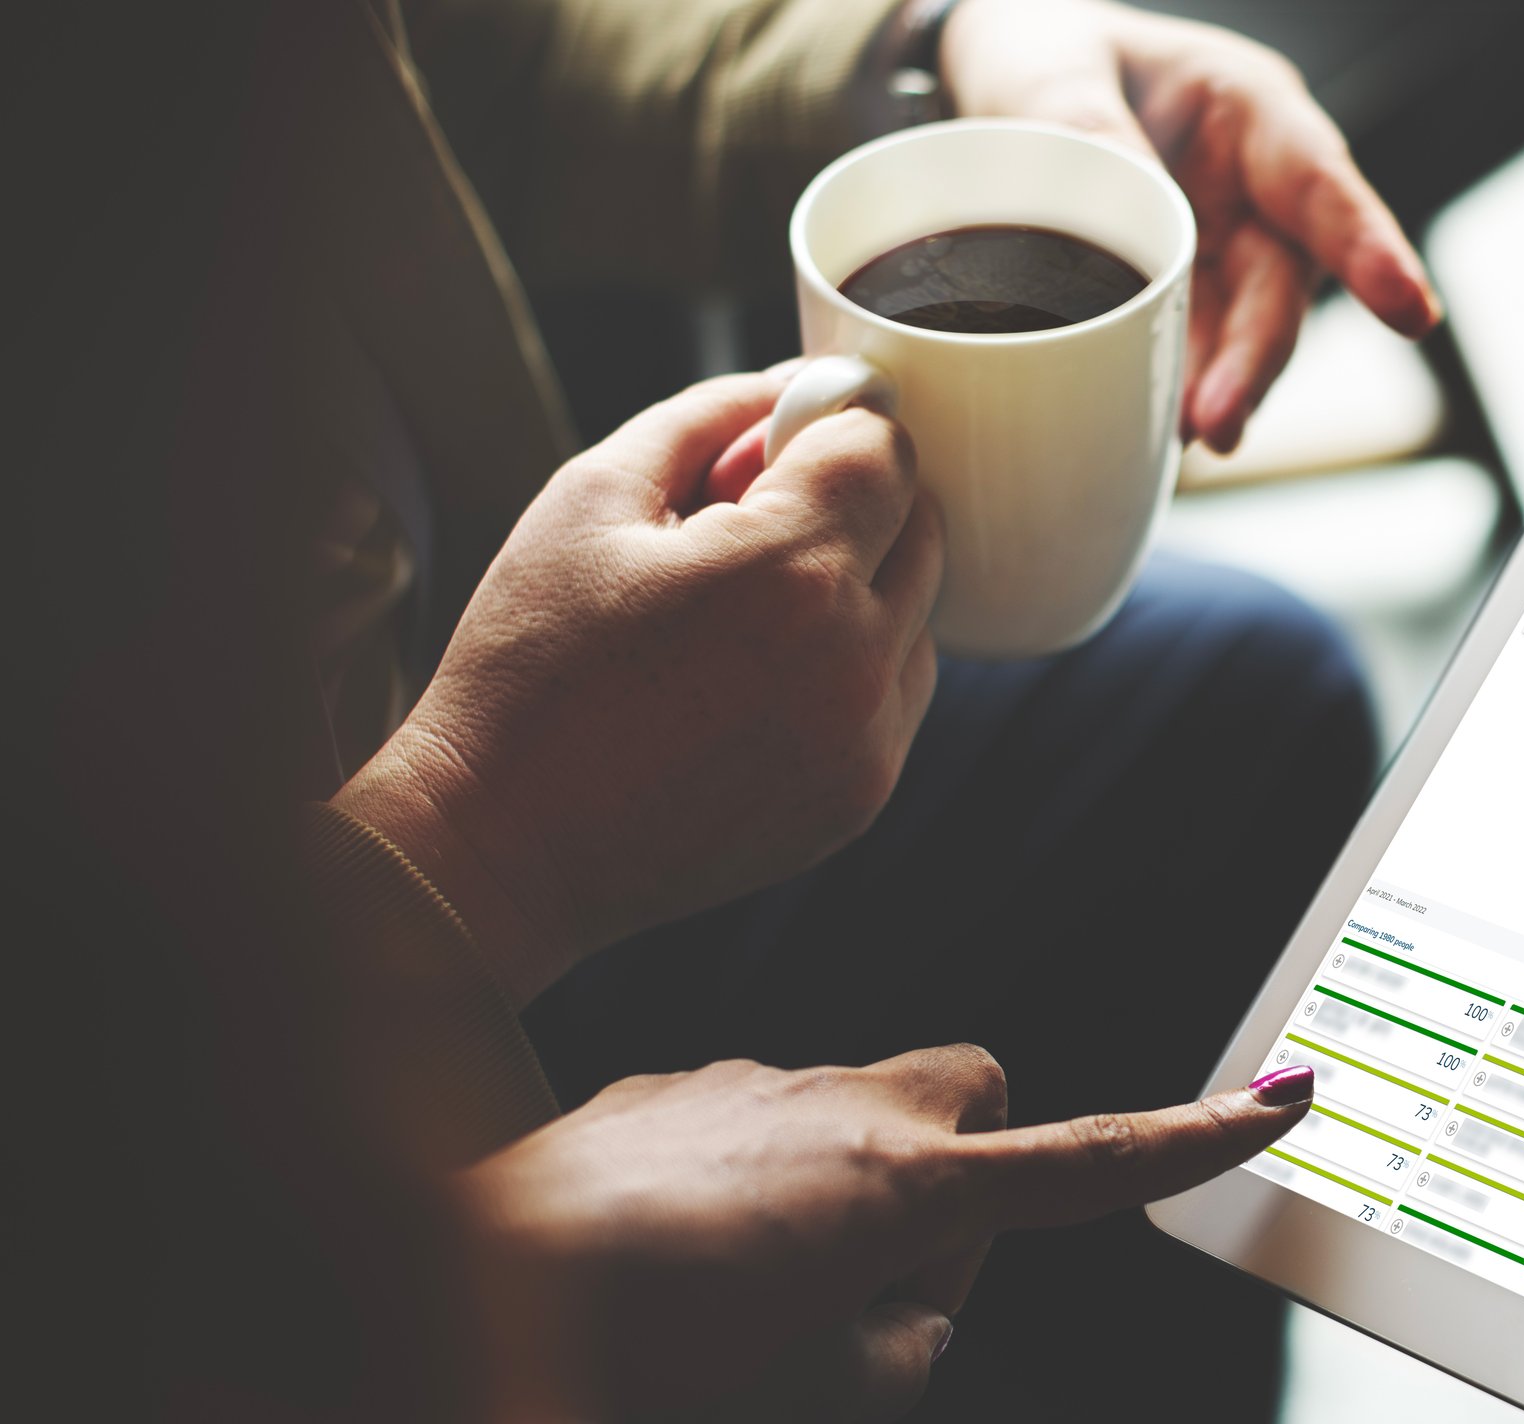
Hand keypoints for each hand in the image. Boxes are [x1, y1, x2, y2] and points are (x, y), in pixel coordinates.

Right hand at [334, 366, 940, 1006]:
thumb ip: (710, 416)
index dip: (832, 428)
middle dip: (852, 502)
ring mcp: (869, 740)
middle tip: (747, 523)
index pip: (886, 448)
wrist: (503, 843)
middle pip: (922, 525)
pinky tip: (753, 677)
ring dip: (860, 586)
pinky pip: (898, 692)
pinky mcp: (863, 797)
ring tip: (739, 613)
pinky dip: (853, 665)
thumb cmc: (529, 665)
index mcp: (791, 571)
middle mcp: (855, 659)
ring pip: (920, 612)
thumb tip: (797, 382)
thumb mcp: (592, 497)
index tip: (776, 446)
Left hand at [469, 1052, 1317, 1423]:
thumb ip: (908, 1346)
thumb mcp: (818, 1394)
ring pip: (866, 1112)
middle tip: (890, 1280)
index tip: (1281, 1098)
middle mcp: (853, 1107)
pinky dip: (762, 1176)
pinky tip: (679, 1244)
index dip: (1191, 1140)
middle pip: (980, 1094)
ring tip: (750, 1284)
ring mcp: (764, 1079)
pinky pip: (769, 1116)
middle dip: (971, 1172)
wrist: (471, 1267)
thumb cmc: (651, 1345)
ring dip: (854, 1187)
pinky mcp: (685, 1080)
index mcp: (908, 1186)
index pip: (1088, 1162)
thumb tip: (911, 1304)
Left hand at [939, 0, 1440, 451]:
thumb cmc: (1051, 55)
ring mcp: (1223, 252)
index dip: (1368, 249)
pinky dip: (1178, 392)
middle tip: (1218, 419)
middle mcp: (1254, 190)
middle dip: (1257, 358)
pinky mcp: (1185, 300)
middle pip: (1280, 284)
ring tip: (1182, 438)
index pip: (1319, 183)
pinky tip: (1156, 429)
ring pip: (1244, 334)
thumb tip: (1131, 228)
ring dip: (1220, 390)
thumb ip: (1090, 133)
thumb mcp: (1054, 71)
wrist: (1009, 86)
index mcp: (1247, 110)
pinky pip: (1195, 353)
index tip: (1409, 311)